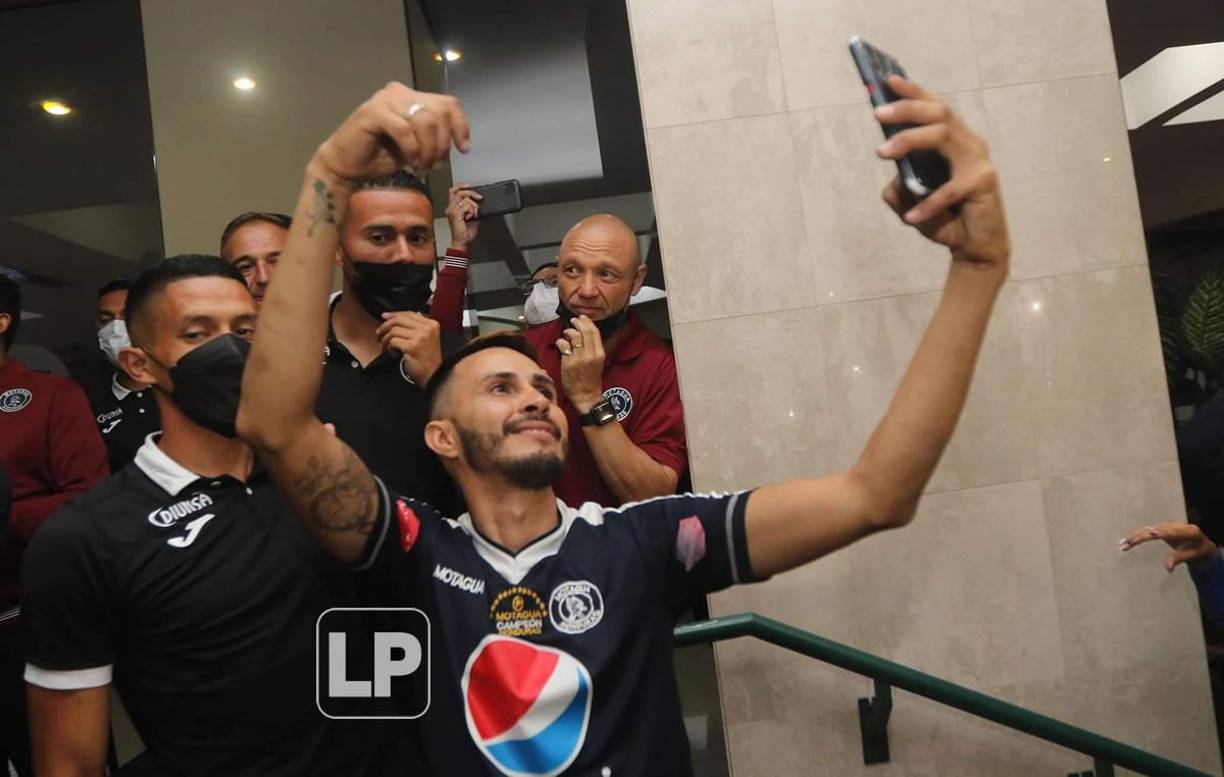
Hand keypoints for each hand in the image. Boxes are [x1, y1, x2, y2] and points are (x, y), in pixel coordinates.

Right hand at [312, 82, 470, 186]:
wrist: (347, 166)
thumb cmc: (381, 156)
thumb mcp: (418, 147)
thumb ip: (435, 137)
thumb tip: (458, 143)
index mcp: (412, 97)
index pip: (448, 103)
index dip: (460, 126)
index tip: (463, 149)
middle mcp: (400, 92)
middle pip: (439, 112)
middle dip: (442, 144)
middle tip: (434, 165)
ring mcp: (385, 99)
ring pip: (425, 121)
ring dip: (429, 150)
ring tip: (421, 166)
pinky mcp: (372, 111)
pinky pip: (405, 130)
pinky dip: (412, 150)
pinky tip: (410, 162)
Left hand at [377, 311, 442, 384]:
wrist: (434, 376)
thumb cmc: (428, 360)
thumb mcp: (427, 338)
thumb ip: (415, 327)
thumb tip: (392, 318)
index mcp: (432, 324)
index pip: (409, 313)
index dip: (394, 314)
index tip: (384, 317)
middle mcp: (427, 328)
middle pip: (399, 320)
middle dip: (385, 326)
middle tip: (379, 334)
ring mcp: (420, 337)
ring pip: (393, 330)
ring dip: (385, 339)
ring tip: (385, 347)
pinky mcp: (412, 347)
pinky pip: (393, 341)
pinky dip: (388, 347)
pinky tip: (392, 353)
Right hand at [446, 183, 481, 247]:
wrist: (463, 241)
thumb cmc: (466, 232)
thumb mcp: (472, 216)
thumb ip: (472, 207)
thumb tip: (478, 200)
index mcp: (453, 207)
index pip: (453, 191)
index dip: (461, 186)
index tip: (469, 186)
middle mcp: (451, 208)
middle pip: (460, 192)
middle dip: (472, 193)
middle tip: (479, 198)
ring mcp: (452, 210)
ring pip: (466, 199)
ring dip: (474, 207)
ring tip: (472, 215)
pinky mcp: (455, 214)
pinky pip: (467, 206)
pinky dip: (472, 212)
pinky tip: (470, 218)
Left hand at [556, 315, 605, 412]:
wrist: (586, 396)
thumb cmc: (591, 379)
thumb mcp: (597, 362)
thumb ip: (592, 348)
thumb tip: (583, 334)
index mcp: (599, 353)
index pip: (594, 332)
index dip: (588, 323)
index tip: (582, 318)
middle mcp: (591, 354)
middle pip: (585, 331)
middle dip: (578, 323)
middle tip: (573, 321)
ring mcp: (579, 358)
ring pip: (574, 336)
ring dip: (568, 331)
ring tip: (566, 333)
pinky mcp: (568, 363)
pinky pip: (563, 345)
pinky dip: (560, 341)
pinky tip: (560, 343)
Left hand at [875, 76, 1008, 269]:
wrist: (975, 246)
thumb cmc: (946, 218)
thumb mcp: (914, 201)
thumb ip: (901, 188)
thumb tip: (891, 182)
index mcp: (954, 140)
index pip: (934, 107)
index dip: (913, 91)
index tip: (888, 80)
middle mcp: (969, 143)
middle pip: (939, 112)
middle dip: (906, 109)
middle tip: (878, 115)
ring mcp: (979, 160)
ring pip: (942, 136)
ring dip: (909, 140)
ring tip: (883, 153)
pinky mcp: (984, 182)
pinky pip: (949, 190)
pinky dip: (927, 204)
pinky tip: (911, 217)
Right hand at [1120, 522, 1219, 572]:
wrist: (1202, 544)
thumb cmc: (1199, 552)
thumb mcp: (1192, 557)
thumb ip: (1179, 559)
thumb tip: (1168, 568)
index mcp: (1189, 531)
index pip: (1173, 531)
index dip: (1162, 532)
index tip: (1152, 533)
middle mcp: (1177, 525)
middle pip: (1156, 529)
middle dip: (1141, 537)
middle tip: (1128, 544)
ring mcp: (1168, 526)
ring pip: (1149, 529)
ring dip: (1135, 536)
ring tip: (1123, 544)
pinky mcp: (1162, 528)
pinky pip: (1148, 531)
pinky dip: (1138, 535)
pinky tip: (1127, 540)